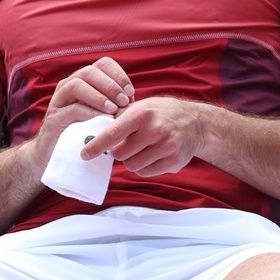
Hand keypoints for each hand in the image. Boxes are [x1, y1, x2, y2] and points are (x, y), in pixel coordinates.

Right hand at [27, 57, 136, 174]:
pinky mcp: (53, 119)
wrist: (57, 156)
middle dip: (110, 85)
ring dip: (98, 96)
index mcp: (83, 82)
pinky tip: (101, 120)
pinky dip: (88, 112)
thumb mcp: (101, 115)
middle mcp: (68, 86)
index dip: (118, 75)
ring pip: (76, 85)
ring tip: (113, 110)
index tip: (131, 92)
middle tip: (124, 101)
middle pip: (89, 71)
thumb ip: (114, 105)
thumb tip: (132, 99)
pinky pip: (70, 109)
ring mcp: (58, 101)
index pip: (102, 64)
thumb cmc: (84, 134)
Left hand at [79, 96, 206, 176]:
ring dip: (131, 160)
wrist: (195, 123)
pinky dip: (143, 167)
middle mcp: (156, 130)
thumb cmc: (160, 113)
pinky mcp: (173, 162)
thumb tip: (92, 132)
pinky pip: (145, 172)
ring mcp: (167, 147)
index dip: (96, 145)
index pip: (113, 133)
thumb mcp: (140, 106)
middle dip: (118, 151)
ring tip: (141, 148)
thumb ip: (118, 118)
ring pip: (132, 166)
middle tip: (126, 144)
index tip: (84, 154)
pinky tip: (151, 154)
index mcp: (143, 113)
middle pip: (120, 154)